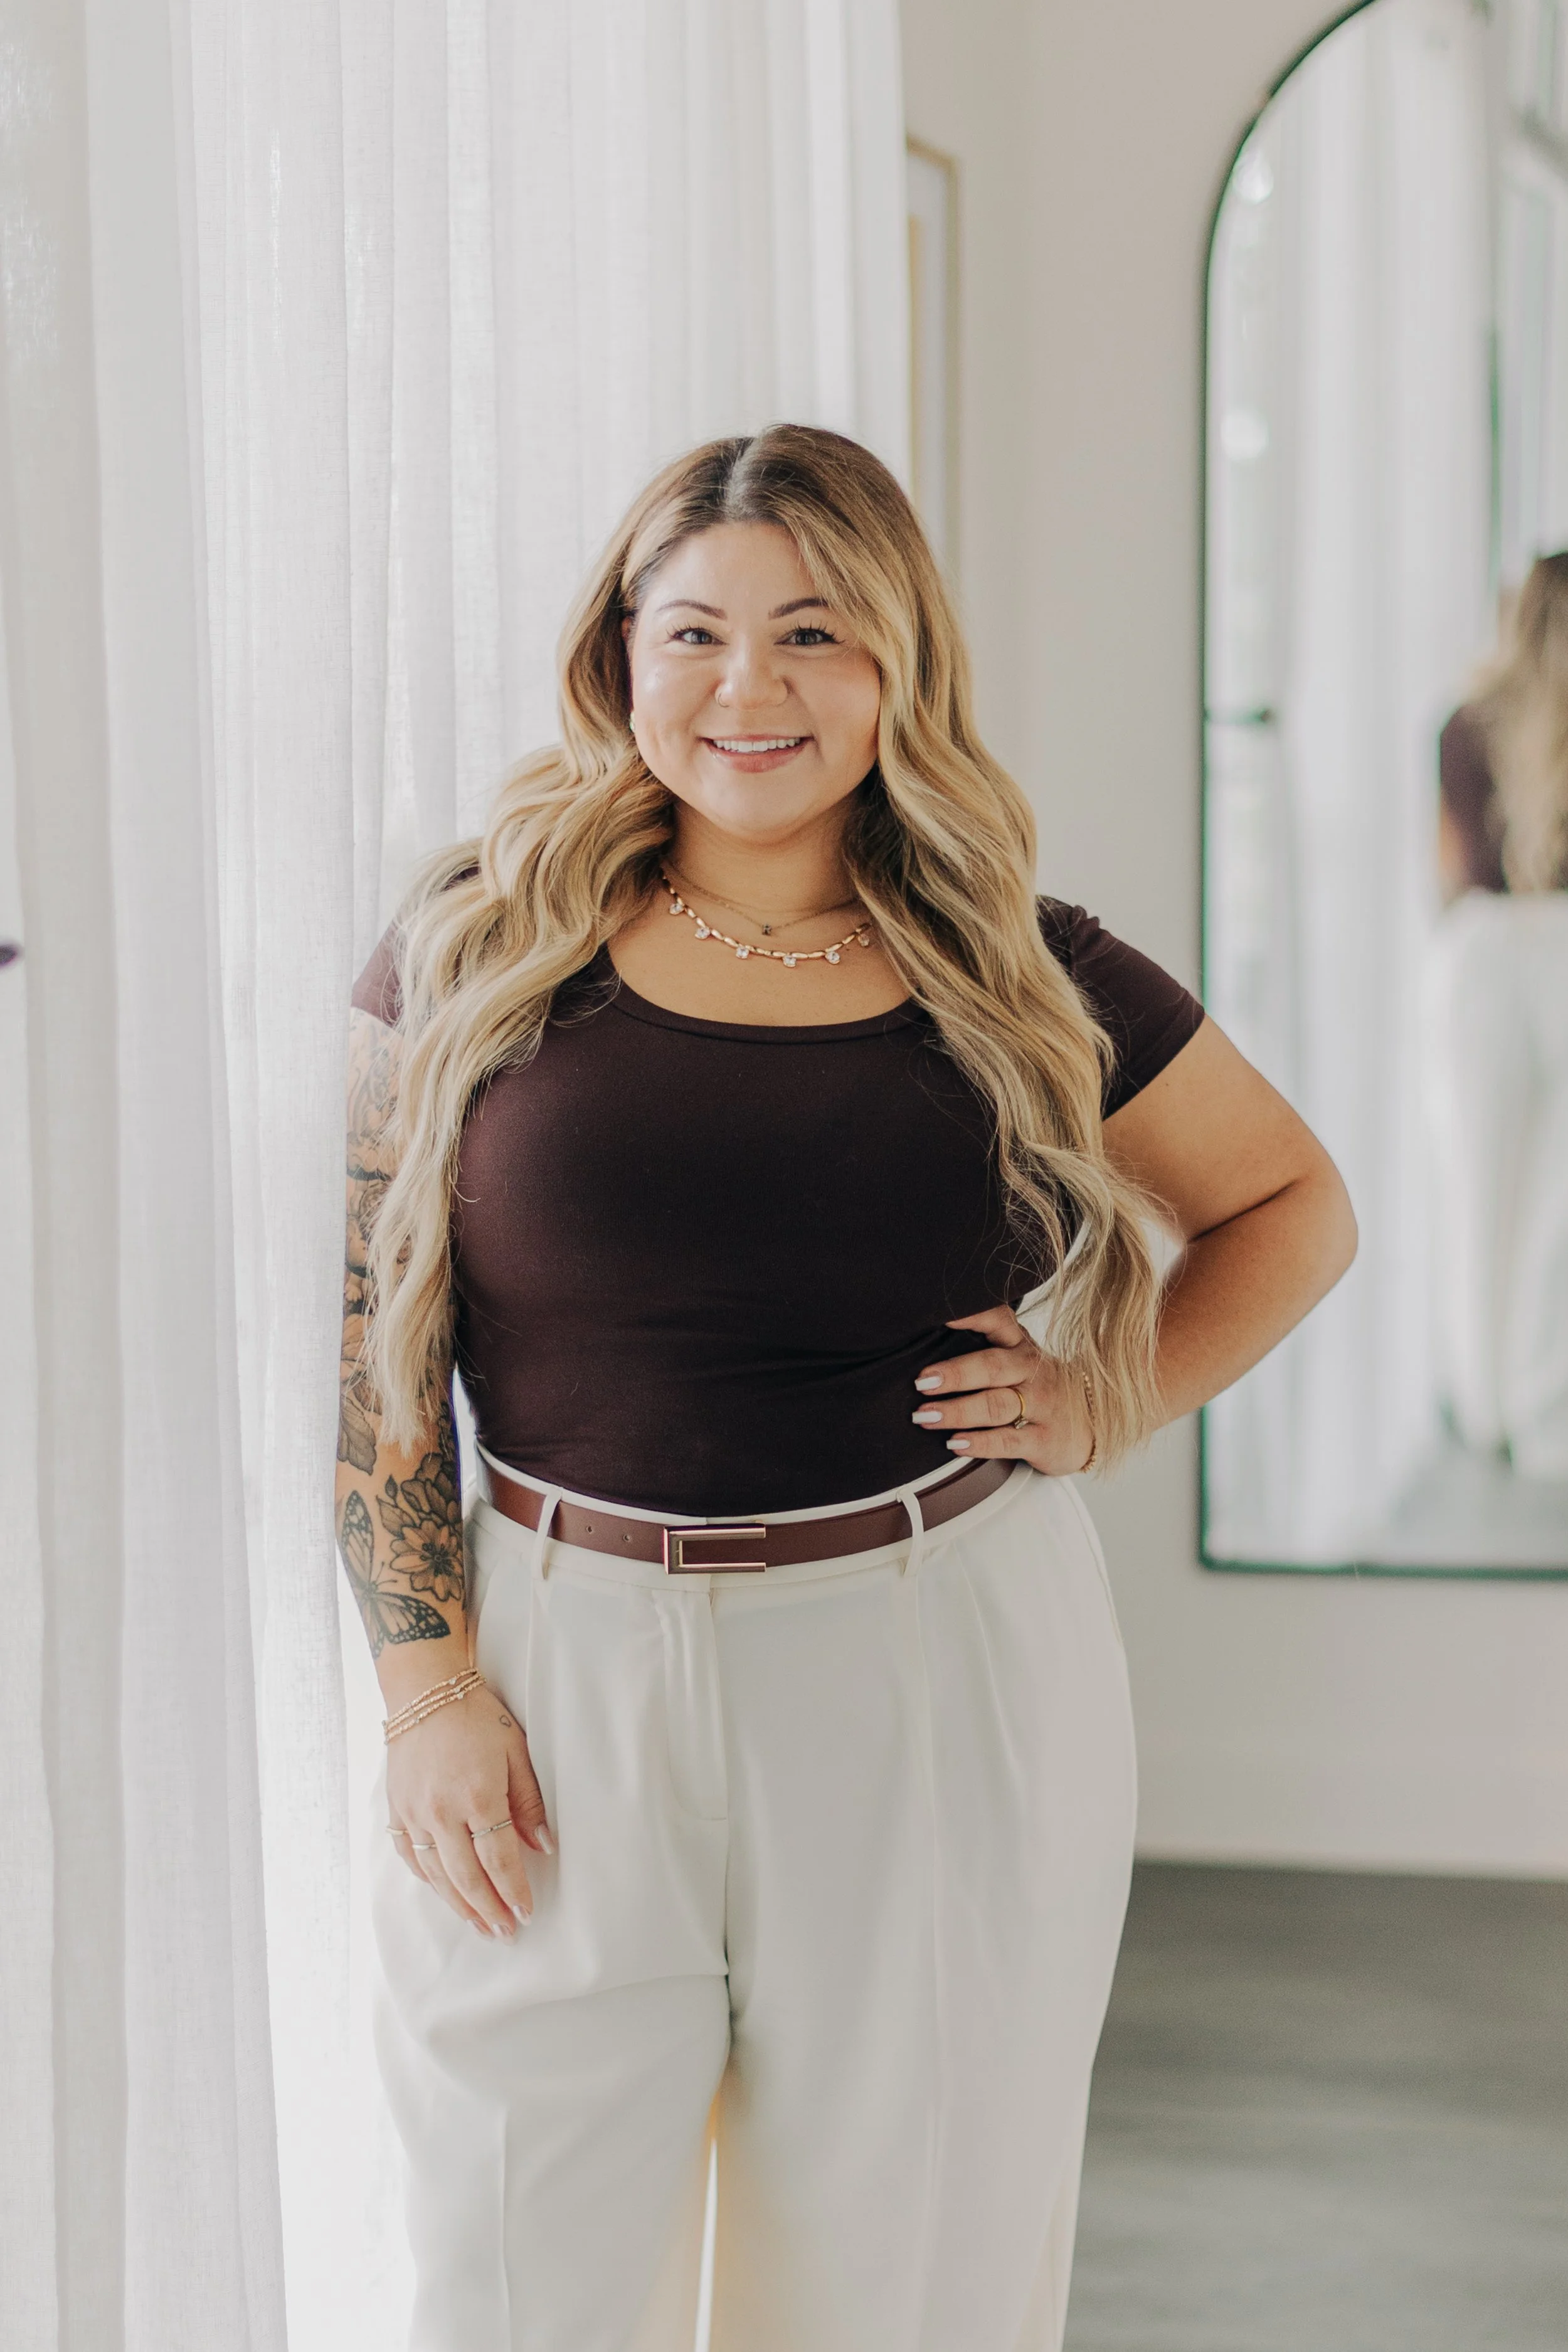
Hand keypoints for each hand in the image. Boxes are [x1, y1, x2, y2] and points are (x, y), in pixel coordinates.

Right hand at [386, 1681, 550, 1939]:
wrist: (425, 1691)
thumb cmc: (476, 1716)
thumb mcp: (515, 1750)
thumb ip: (529, 1801)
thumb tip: (543, 1846)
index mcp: (477, 1795)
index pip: (498, 1859)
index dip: (513, 1891)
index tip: (526, 1913)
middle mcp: (441, 1811)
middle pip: (467, 1877)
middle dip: (488, 1910)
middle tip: (505, 1933)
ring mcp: (414, 1813)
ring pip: (437, 1874)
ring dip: (459, 1905)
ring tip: (479, 1925)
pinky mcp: (397, 1810)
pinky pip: (411, 1857)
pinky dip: (428, 1880)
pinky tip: (444, 1893)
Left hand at [911, 1304, 1094, 1474]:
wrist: (1091, 1422)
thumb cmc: (1039, 1386)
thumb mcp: (1018, 1359)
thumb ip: (983, 1346)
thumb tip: (921, 1338)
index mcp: (1019, 1345)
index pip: (996, 1319)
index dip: (970, 1314)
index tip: (941, 1313)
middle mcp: (1031, 1371)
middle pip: (992, 1367)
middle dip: (955, 1374)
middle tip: (921, 1381)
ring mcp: (1041, 1405)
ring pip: (996, 1405)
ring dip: (958, 1411)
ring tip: (925, 1416)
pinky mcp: (1045, 1439)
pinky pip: (1009, 1441)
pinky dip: (979, 1443)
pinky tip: (955, 1444)